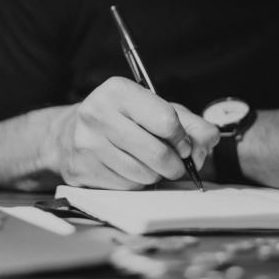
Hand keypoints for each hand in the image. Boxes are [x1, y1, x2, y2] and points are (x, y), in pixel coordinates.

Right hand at [44, 77, 219, 189]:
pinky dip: (137, 183)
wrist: (68, 134)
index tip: (183, 144)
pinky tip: (130, 170)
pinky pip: (127, 187)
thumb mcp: (155, 109)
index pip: (166, 120)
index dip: (182, 138)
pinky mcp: (82, 170)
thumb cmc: (122, 119)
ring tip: (149, 164)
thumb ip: (190, 123)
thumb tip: (209, 139)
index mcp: (118, 91)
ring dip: (156, 175)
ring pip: (144, 174)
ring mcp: (87, 144)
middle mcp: (97, 114)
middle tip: (175, 163)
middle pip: (158, 153)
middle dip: (175, 164)